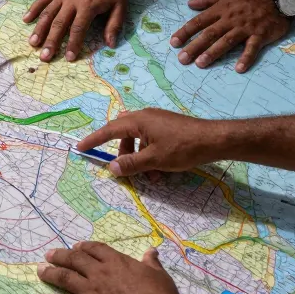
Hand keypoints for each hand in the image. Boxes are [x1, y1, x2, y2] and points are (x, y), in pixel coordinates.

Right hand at [24, 0, 126, 61]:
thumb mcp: (120, 5)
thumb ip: (114, 25)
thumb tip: (111, 44)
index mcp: (88, 6)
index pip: (78, 28)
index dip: (73, 44)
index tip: (68, 57)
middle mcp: (72, 0)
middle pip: (59, 24)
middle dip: (51, 41)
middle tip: (44, 57)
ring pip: (48, 13)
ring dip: (39, 29)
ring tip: (32, 43)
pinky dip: (33, 9)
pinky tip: (25, 19)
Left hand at [37, 242, 184, 293]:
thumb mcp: (159, 276)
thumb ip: (151, 263)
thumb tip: (152, 251)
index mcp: (116, 262)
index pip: (95, 249)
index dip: (83, 247)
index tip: (75, 246)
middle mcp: (99, 273)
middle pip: (75, 260)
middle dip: (60, 256)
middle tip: (49, 255)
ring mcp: (91, 291)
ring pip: (65, 278)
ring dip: (50, 273)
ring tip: (40, 271)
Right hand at [75, 108, 227, 177]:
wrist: (213, 140)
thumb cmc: (182, 147)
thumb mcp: (155, 159)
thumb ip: (132, 164)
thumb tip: (112, 168)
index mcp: (138, 121)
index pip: (109, 130)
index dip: (94, 139)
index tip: (80, 147)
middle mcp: (145, 117)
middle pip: (123, 135)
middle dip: (122, 154)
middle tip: (123, 170)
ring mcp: (157, 121)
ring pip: (138, 140)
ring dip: (138, 158)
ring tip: (149, 177)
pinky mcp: (167, 127)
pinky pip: (149, 140)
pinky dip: (149, 154)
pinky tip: (160, 171)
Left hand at [170, 0, 289, 72]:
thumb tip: (189, 4)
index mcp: (221, 9)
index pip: (199, 22)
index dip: (185, 32)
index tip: (174, 43)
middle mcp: (230, 20)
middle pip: (209, 34)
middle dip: (194, 46)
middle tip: (182, 59)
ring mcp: (245, 28)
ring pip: (226, 42)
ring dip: (213, 53)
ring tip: (201, 63)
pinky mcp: (260, 35)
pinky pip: (252, 48)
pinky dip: (246, 58)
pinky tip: (238, 69)